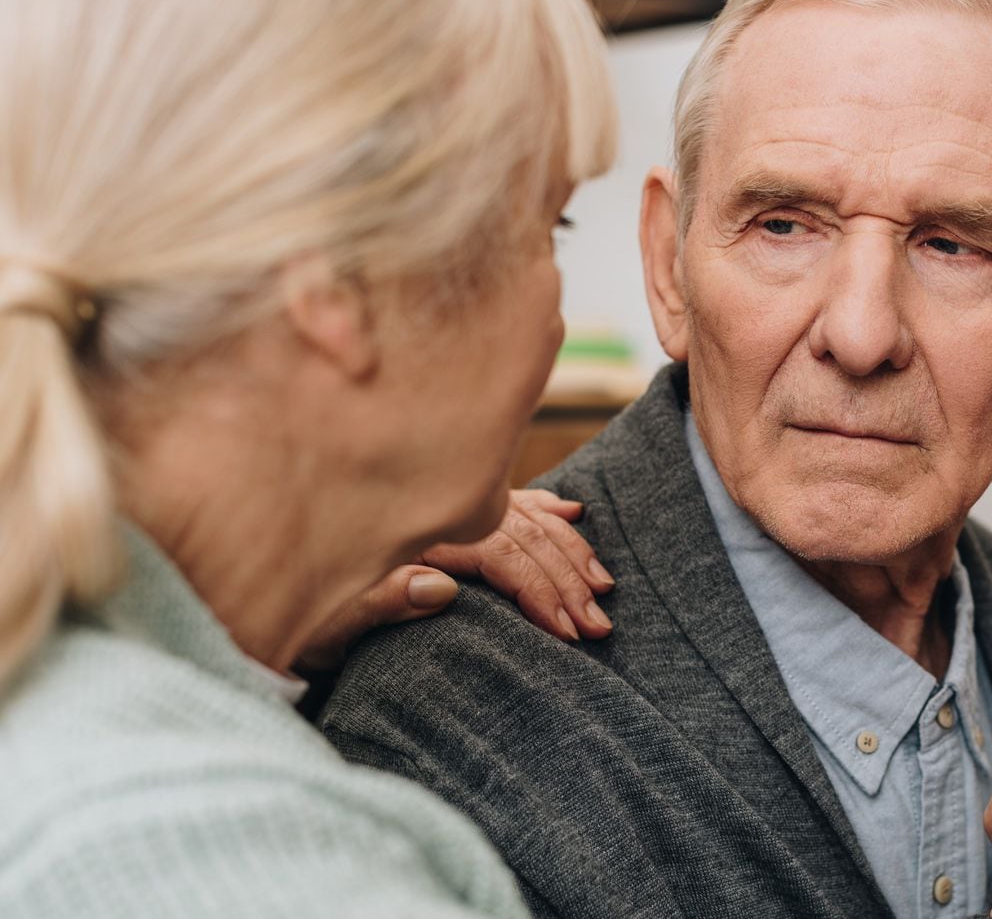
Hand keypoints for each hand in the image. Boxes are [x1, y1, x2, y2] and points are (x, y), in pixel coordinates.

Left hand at [297, 490, 612, 670]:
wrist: (249, 584)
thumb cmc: (286, 617)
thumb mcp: (320, 622)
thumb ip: (378, 600)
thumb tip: (442, 587)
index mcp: (410, 534)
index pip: (497, 555)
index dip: (539, 592)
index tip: (570, 631)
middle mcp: (430, 512)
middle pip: (518, 535)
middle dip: (565, 580)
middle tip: (600, 624)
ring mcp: (437, 506)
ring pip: (521, 518)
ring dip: (566, 550)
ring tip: (601, 583)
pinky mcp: (438, 512)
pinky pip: (505, 500)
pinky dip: (543, 508)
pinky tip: (571, 513)